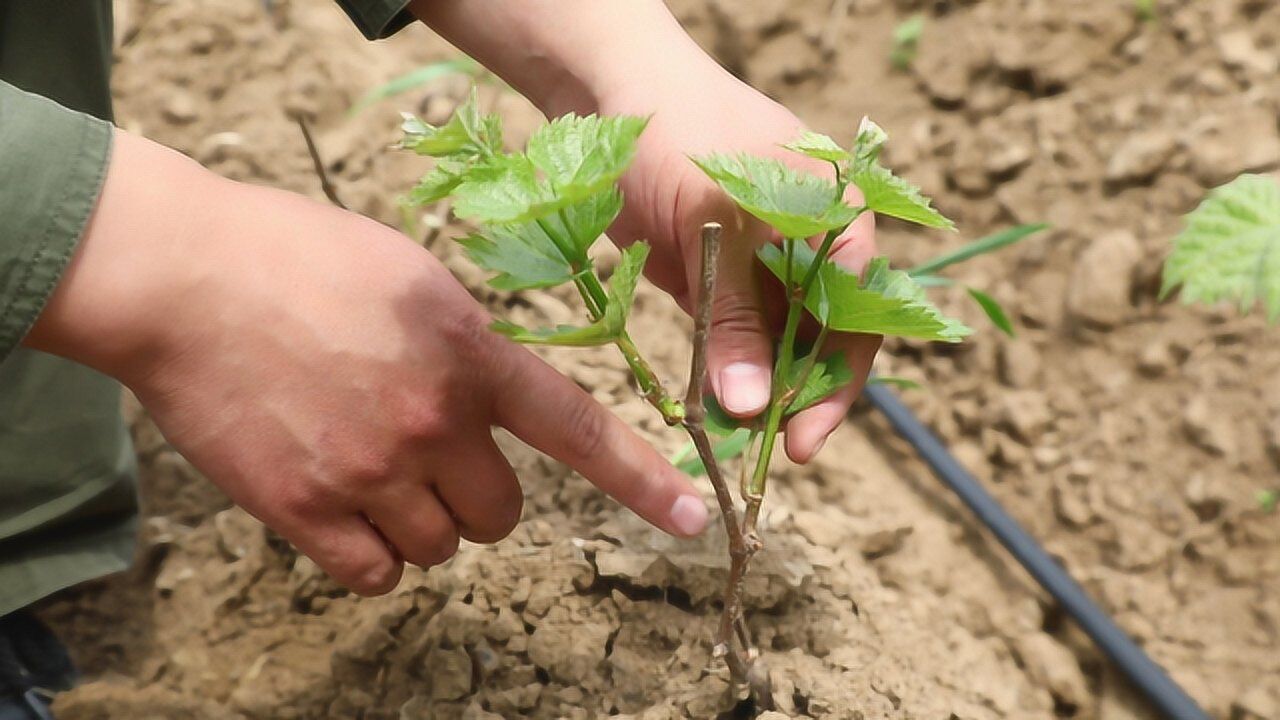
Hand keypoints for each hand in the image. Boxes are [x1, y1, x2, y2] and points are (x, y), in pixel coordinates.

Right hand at [27, 131, 707, 594]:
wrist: (186, 276)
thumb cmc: (298, 257)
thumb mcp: (414, 276)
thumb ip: (468, 342)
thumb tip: (492, 397)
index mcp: (471, 354)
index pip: (579, 429)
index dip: (642, 480)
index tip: (692, 519)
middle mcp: (434, 420)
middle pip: (501, 514)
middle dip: (477, 495)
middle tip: (430, 458)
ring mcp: (371, 470)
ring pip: (440, 547)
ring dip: (419, 522)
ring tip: (368, 467)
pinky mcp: (306, 510)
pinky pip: (375, 574)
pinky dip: (368, 553)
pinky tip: (340, 504)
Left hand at [404, 1, 879, 460]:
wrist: (609, 90)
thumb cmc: (677, 131)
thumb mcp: (712, 222)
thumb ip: (733, 314)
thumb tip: (752, 407)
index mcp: (836, 222)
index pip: (855, 319)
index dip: (834, 386)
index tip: (800, 443)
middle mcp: (808, 251)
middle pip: (818, 345)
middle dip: (793, 400)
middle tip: (758, 452)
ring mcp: (760, 268)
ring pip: (771, 351)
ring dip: (751, 395)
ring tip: (722, 437)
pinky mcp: (716, 282)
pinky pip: (727, 342)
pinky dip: (717, 375)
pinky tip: (702, 408)